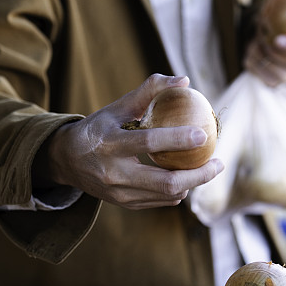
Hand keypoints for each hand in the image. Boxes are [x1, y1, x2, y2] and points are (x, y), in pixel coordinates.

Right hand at [40, 74, 223, 209]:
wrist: (66, 160)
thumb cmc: (98, 127)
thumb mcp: (117, 106)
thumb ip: (149, 91)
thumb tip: (184, 81)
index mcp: (108, 143)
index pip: (148, 142)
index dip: (178, 139)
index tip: (203, 133)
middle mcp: (112, 173)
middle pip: (165, 182)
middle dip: (199, 175)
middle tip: (219, 162)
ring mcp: (118, 193)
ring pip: (167, 195)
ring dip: (193, 183)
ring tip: (208, 168)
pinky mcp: (123, 204)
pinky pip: (160, 201)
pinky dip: (179, 191)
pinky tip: (188, 178)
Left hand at [243, 31, 285, 87]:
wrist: (269, 39)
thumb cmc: (281, 19)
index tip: (277, 39)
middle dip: (271, 52)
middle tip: (261, 37)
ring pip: (274, 73)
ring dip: (259, 56)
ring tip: (254, 43)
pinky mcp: (272, 82)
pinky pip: (260, 77)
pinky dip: (251, 63)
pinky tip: (250, 51)